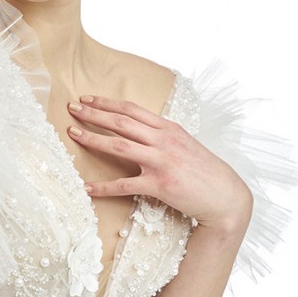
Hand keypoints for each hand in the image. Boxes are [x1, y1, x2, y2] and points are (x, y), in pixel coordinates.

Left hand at [67, 95, 251, 231]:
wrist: (226, 196)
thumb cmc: (204, 171)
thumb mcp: (184, 144)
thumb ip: (162, 136)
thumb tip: (139, 130)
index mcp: (168, 128)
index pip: (131, 109)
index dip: (106, 103)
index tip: (87, 99)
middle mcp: (163, 140)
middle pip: (121, 122)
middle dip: (93, 114)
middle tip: (71, 108)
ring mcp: (161, 161)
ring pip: (119, 146)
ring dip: (93, 139)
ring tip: (72, 134)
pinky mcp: (160, 185)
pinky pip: (125, 185)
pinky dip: (103, 187)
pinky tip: (87, 187)